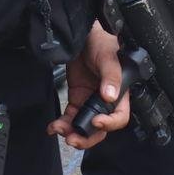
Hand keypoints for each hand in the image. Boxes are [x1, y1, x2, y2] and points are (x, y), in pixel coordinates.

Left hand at [49, 23, 130, 149]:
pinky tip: (54, 126)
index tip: (95, 122)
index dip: (109, 124)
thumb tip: (110, 95)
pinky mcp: (76, 99)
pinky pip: (70, 118)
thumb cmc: (101, 42)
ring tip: (60, 130)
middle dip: (87, 137)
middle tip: (74, 138)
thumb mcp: (108, 57)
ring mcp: (89, 101)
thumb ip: (111, 75)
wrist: (81, 36)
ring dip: (72, 132)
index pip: (119, 117)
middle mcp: (105, 100)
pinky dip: (62, 125)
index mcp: (119, 92)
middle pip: (100, 128)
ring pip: (83, 126)